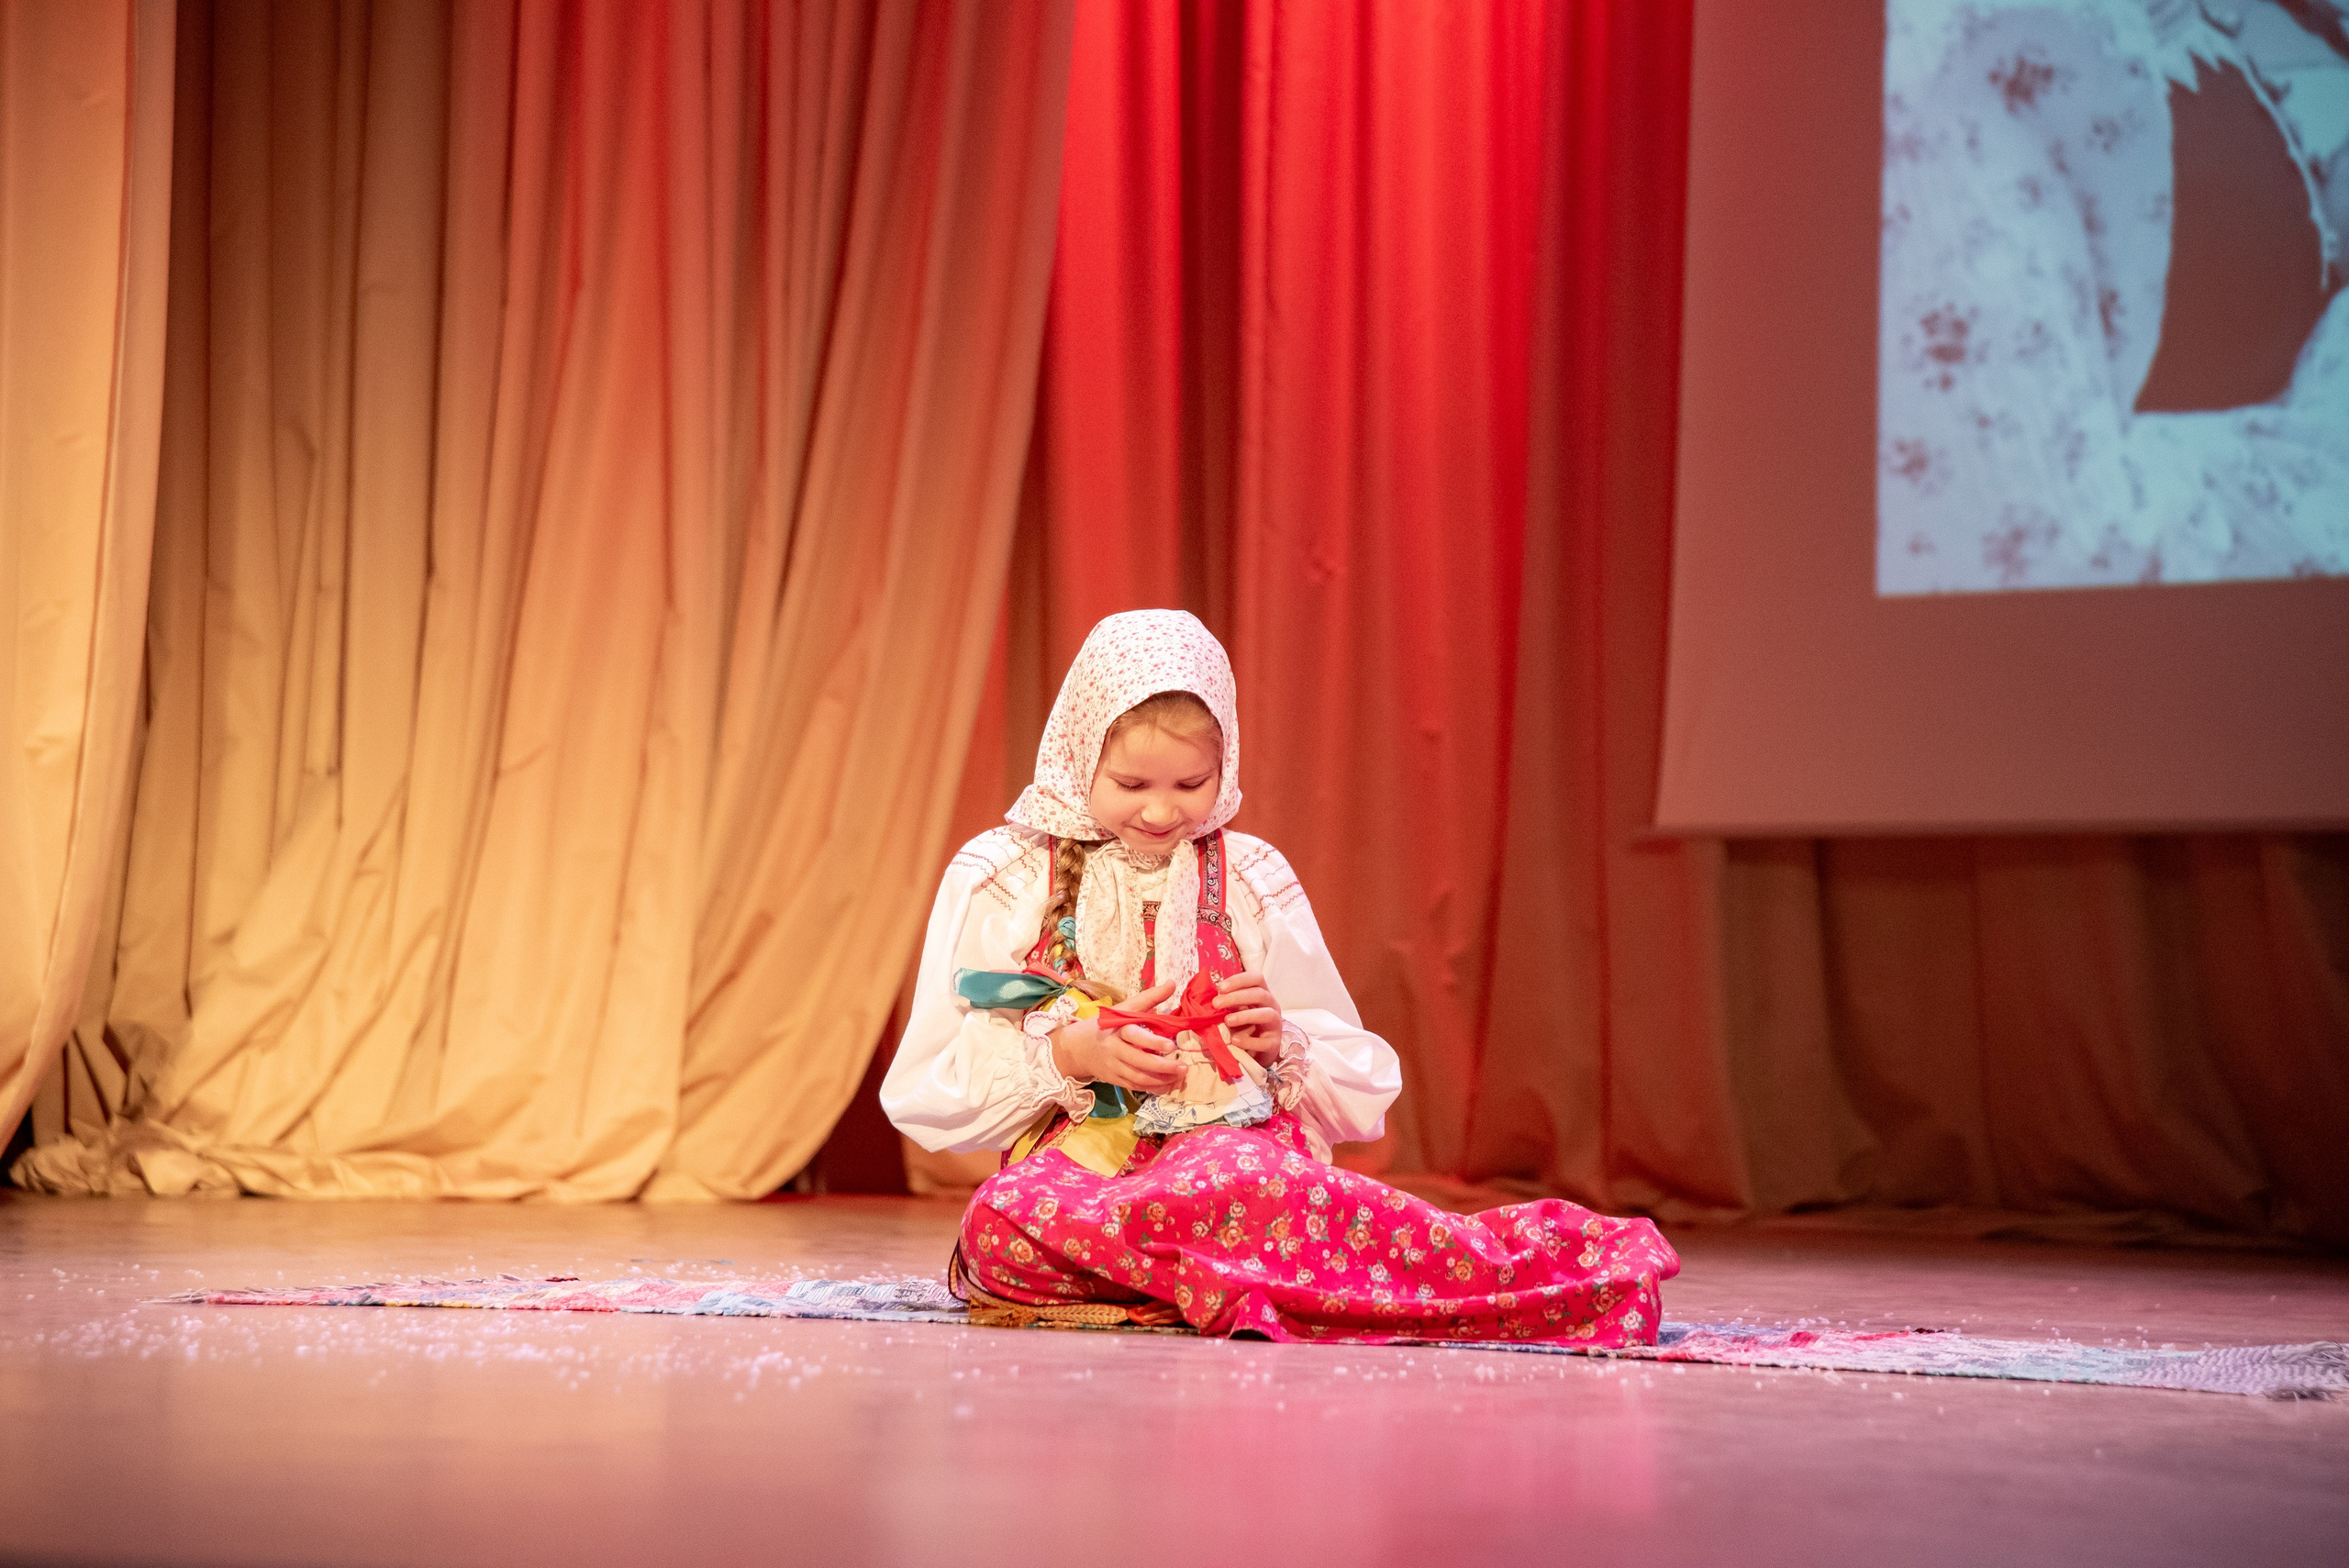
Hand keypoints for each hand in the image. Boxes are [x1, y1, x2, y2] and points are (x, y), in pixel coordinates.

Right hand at [1050, 979, 1185, 1094]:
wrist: (1078, 1047)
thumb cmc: (1106, 1025)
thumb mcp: (1124, 1008)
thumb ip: (1149, 998)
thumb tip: (1172, 983)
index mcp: (1117, 1029)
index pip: (1134, 1035)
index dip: (1152, 1041)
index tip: (1171, 1045)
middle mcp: (1114, 1049)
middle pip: (1139, 1061)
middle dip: (1163, 1067)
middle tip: (1183, 1067)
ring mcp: (1114, 1067)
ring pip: (1138, 1077)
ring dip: (1161, 1079)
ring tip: (1180, 1076)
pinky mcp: (1114, 1079)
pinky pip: (1135, 1086)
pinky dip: (1152, 1087)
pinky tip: (1168, 1084)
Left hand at [1212, 970, 1283, 1061]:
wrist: (1258, 1050)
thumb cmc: (1245, 1026)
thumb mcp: (1237, 1010)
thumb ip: (1228, 1003)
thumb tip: (1211, 998)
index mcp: (1263, 994)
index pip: (1257, 978)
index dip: (1239, 980)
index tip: (1221, 987)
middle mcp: (1272, 1006)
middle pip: (1260, 994)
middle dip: (1236, 997)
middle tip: (1216, 1004)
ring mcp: (1275, 1025)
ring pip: (1267, 1014)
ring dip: (1245, 1016)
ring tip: (1227, 1021)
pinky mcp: (1274, 1044)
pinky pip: (1264, 1042)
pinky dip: (1249, 1041)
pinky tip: (1234, 1040)